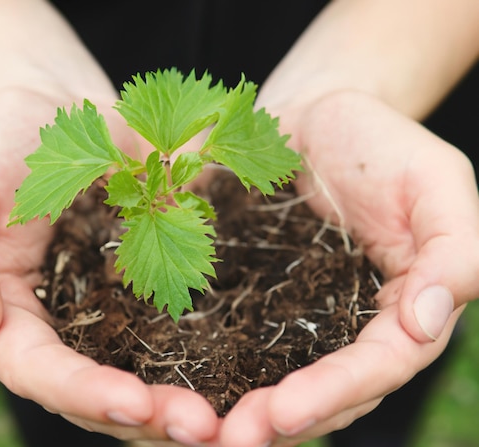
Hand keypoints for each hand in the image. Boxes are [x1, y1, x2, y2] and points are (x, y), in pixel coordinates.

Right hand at [0, 87, 219, 444]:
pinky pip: (164, 335)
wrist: (52, 109)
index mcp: (0, 311)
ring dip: (173, 406)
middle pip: (90, 393)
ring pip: (132, 378)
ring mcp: (97, 312)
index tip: (135, 403)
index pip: (36, 369)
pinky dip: (195, 362)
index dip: (82, 391)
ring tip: (223, 424)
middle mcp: (50, 326)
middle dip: (141, 417)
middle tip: (200, 430)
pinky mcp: (137, 289)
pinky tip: (232, 380)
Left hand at [219, 90, 478, 445]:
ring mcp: (299, 314)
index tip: (281, 413)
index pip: (375, 368)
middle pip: (324, 391)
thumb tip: (425, 324)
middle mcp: (349, 325)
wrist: (316, 113)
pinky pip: (236, 338)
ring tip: (197, 431)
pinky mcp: (256, 294)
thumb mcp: (437, 183)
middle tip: (228, 439)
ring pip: (277, 377)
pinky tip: (178, 384)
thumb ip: (454, 253)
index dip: (333, 395)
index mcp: (401, 309)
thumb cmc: (382, 141)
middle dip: (281, 420)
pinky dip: (214, 365)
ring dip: (241, 408)